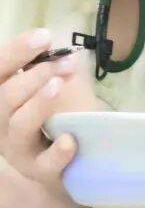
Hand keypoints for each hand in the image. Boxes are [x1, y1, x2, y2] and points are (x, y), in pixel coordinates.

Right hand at [0, 30, 99, 207]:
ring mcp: (19, 150)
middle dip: (34, 76)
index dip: (15, 52)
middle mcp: (3, 124)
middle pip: (3, 99)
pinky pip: (44, 163)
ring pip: (18, 127)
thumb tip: (54, 43)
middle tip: (63, 63)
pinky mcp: (41, 171)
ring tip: (60, 85)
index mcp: (4, 98)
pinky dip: (57, 152)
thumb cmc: (63, 113)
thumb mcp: (58, 83)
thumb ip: (52, 66)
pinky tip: (69, 140)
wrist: (75, 160)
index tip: (44, 36)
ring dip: (39, 103)